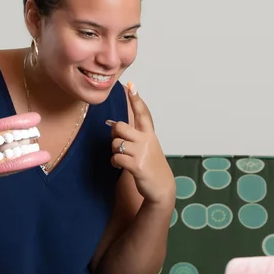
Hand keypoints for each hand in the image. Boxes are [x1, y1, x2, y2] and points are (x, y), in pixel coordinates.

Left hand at [108, 83, 174, 206]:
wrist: (161, 187)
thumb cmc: (151, 165)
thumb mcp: (147, 147)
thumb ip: (134, 135)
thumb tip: (112, 125)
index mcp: (149, 134)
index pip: (142, 113)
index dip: (136, 99)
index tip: (130, 86)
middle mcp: (146, 140)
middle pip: (120, 127)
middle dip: (114, 134)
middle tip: (120, 142)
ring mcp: (142, 152)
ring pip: (116, 143)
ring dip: (115, 151)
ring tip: (123, 157)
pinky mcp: (136, 165)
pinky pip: (116, 158)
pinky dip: (115, 162)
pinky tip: (120, 165)